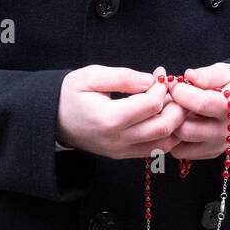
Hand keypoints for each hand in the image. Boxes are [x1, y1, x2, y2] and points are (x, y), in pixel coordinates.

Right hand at [56, 64, 186, 159]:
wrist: (51, 119)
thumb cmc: (69, 95)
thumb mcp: (91, 76)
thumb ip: (123, 77)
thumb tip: (152, 80)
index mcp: (109, 119)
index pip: (152, 105)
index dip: (162, 87)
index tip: (160, 74)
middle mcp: (119, 140)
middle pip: (165, 127)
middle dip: (177, 105)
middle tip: (172, 89)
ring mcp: (123, 151)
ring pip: (167, 143)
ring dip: (176, 122)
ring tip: (169, 102)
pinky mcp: (125, 155)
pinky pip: (157, 149)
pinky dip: (168, 134)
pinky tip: (162, 115)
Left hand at [163, 62, 229, 161]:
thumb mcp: (226, 73)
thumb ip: (207, 75)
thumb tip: (188, 75)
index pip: (201, 104)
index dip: (180, 91)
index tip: (173, 82)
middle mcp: (225, 133)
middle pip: (186, 129)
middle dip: (172, 111)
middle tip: (169, 98)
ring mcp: (216, 146)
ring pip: (179, 143)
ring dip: (170, 125)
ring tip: (173, 109)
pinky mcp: (207, 154)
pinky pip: (179, 152)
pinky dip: (172, 138)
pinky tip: (177, 122)